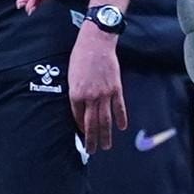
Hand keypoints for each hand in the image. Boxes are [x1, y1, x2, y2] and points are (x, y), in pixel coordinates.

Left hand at [68, 23, 127, 153]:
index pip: (78, 117)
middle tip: (93, 151)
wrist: (96, 43)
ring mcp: (104, 94)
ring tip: (106, 146)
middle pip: (91, 123)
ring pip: (105, 120)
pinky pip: (119, 107)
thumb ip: (75, 92)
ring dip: (106, 135)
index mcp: (76, 94)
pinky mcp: (116, 88)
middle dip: (92, 139)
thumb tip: (79, 106)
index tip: (82, 137)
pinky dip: (121, 118)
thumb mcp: (71, 75)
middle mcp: (90, 97)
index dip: (80, 129)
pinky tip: (122, 128)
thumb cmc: (80, 57)